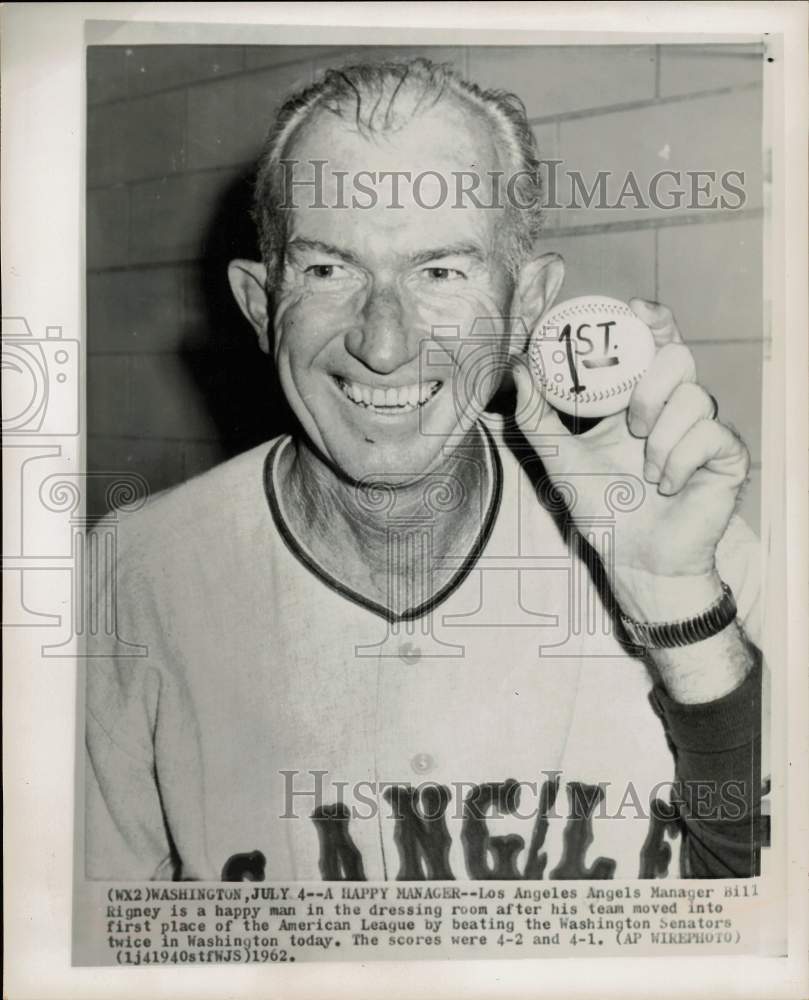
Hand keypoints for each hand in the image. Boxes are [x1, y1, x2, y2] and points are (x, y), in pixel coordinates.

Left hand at [512, 298, 750, 620]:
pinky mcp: (726, 455)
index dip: (651, 318)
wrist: (634, 557)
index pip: (654, 341)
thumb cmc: (602, 508)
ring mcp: (703, 428)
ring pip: (694, 397)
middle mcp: (675, 405)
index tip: (634, 310)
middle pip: (678, 356)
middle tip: (631, 426)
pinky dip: (679, 463)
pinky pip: (710, 434)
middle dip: (651, 388)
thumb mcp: (559, 458)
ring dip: (660, 439)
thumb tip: (518, 370)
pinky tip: (668, 488)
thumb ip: (537, 416)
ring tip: (646, 474)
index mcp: (640, 397)